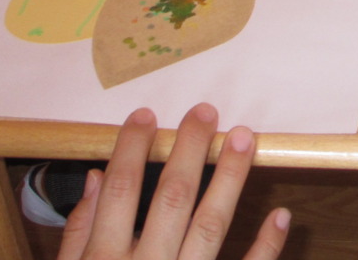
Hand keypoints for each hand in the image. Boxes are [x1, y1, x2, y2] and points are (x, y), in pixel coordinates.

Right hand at [56, 104, 288, 259]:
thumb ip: (76, 236)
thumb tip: (92, 180)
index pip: (118, 192)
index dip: (131, 150)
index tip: (148, 115)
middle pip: (169, 199)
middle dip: (189, 151)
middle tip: (206, 111)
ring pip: (210, 226)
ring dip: (230, 180)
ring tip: (244, 138)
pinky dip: (265, 247)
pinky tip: (280, 214)